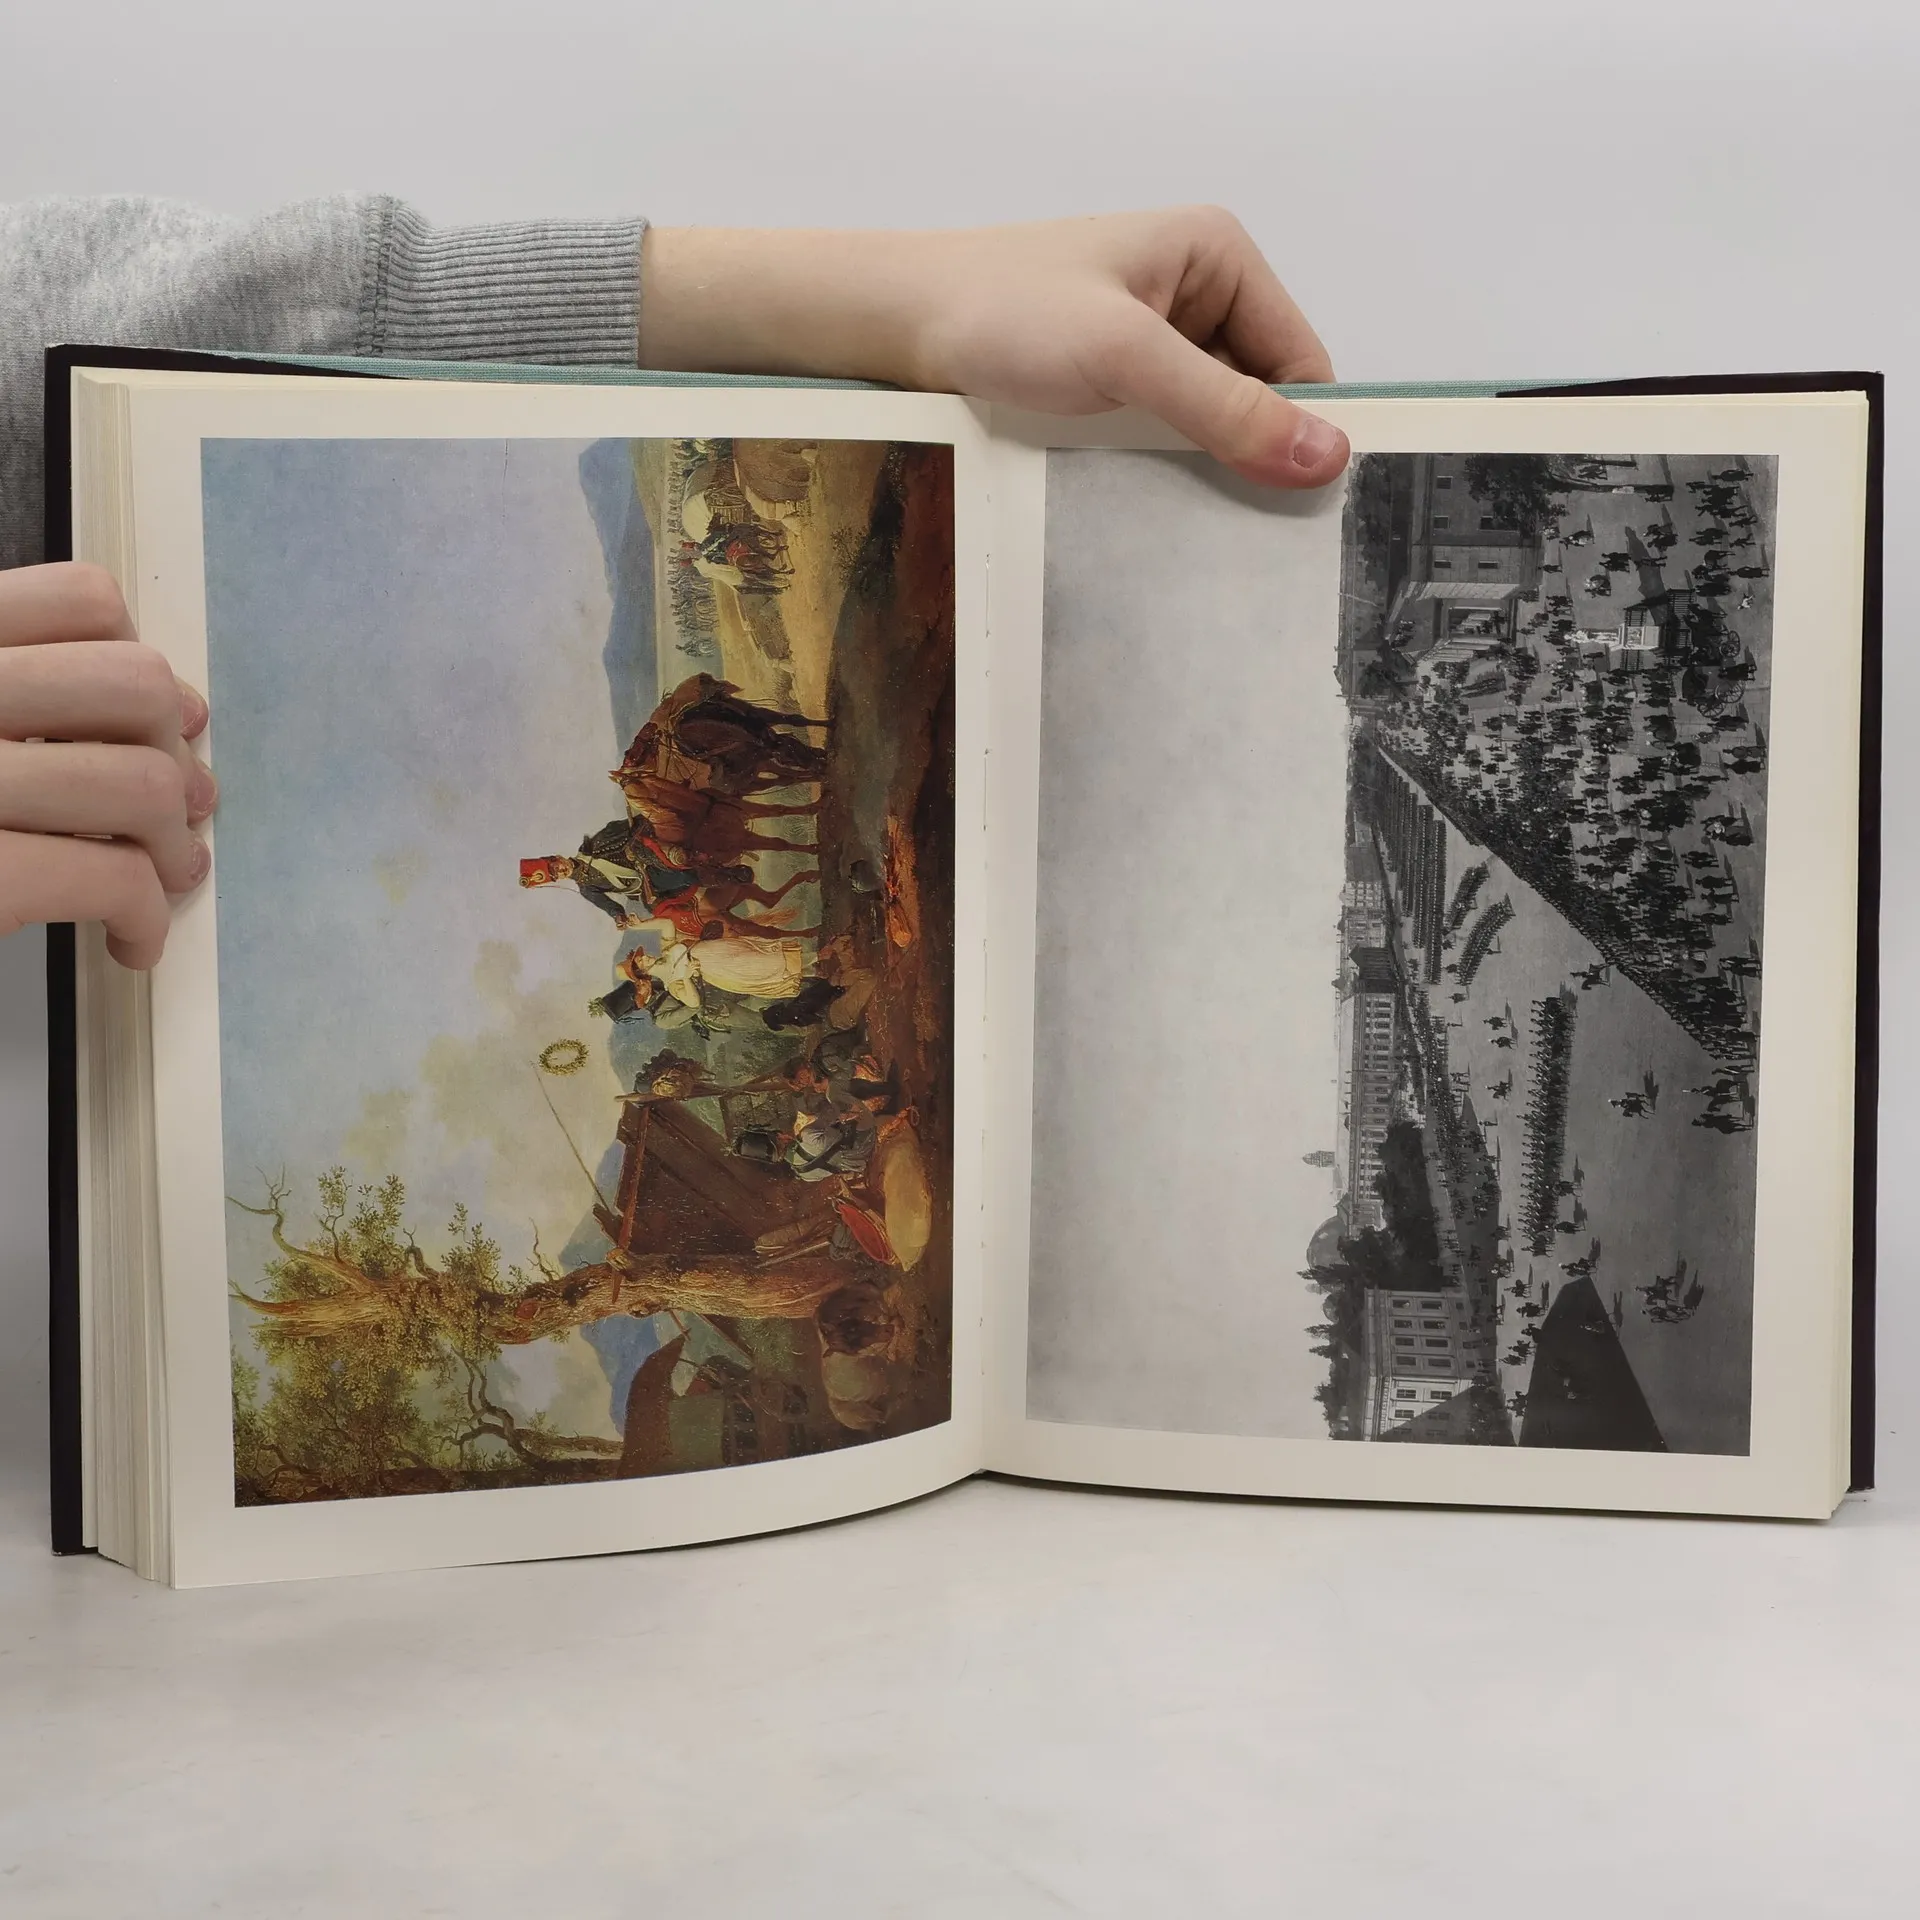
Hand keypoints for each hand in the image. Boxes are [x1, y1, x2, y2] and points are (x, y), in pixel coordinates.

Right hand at [0, 563, 215, 968]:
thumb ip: (15, 700)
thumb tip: (176, 711)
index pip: (81, 601)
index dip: (141, 667)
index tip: (160, 727)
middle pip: (133, 686)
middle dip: (172, 758)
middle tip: (168, 819)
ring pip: (143, 785)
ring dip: (171, 847)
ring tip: (158, 881)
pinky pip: (112, 879)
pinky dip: (142, 918)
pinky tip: (125, 942)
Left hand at [640, 208, 1347, 488]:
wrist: (890, 326)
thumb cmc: (998, 313)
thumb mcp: (1125, 358)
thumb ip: (1225, 408)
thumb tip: (1327, 456)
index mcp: (1217, 255)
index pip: (1300, 359)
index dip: (1307, 433)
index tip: (1307, 510)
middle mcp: (1192, 292)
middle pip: (1259, 396)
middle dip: (1252, 458)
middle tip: (1252, 540)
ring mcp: (1148, 341)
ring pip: (1208, 425)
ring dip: (1201, 472)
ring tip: (1194, 531)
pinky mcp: (1107, 383)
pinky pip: (1160, 437)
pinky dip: (1159, 473)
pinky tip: (1148, 512)